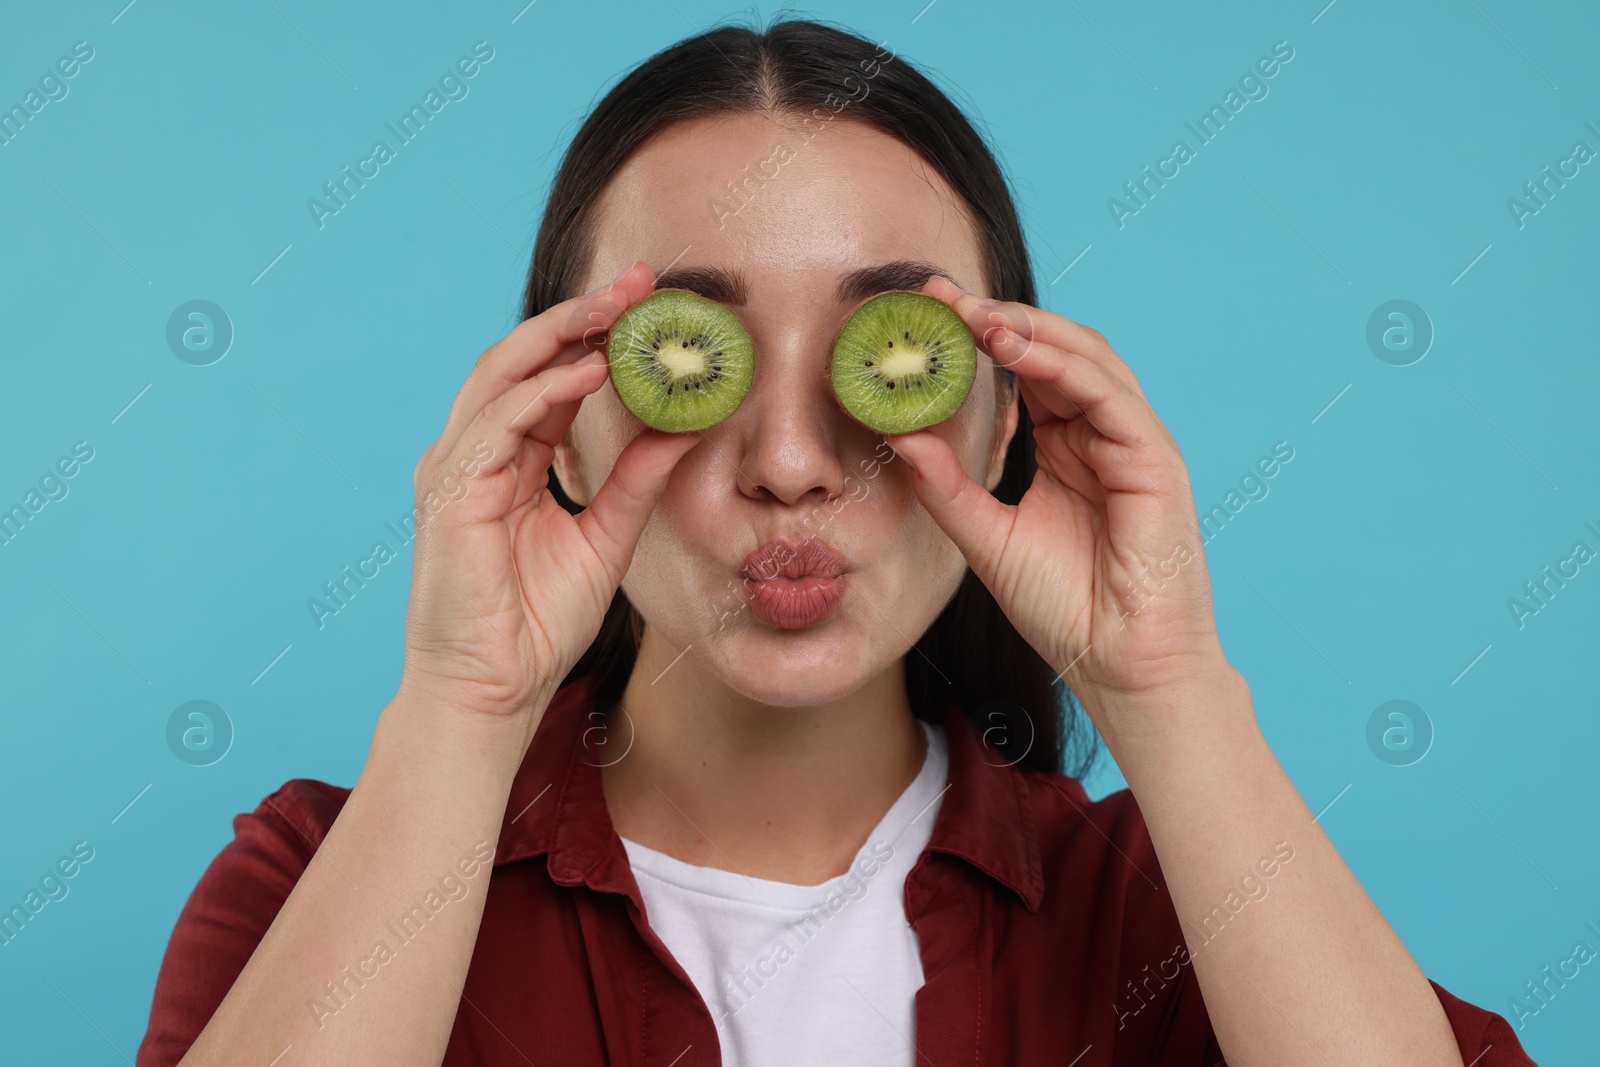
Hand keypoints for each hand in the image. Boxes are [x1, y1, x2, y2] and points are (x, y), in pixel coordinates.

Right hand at [398, 261, 696, 730]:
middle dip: (581, 315)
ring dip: (561, 335)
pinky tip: (588, 372)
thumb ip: (636, 481)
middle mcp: (478, 453)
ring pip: (502, 374)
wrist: (494, 690)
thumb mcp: (606, 538)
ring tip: (619, 309)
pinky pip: (496, 423)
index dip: (598, 337)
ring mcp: (457, 468)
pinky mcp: (450, 493)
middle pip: (523, 359)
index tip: (651, 305)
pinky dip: (542, 391)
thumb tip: (684, 429)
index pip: (551, 378)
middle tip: (637, 282)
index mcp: (510, 460)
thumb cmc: (537, 625)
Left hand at [883, 277, 1232, 739]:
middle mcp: (1100, 436)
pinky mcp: (1155, 461)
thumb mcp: (987, 538)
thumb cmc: (1067, 610)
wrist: (1121, 668)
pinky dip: (1062, 365)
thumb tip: (897, 434)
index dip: (977, 341)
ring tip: (970, 315)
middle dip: (997, 319)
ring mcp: (1132, 444)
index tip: (923, 315)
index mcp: (1066, 449)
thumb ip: (947, 486)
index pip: (1024, 374)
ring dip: (1027, 330)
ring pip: (1085, 360)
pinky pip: (1109, 396)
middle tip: (939, 298)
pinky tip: (1014, 349)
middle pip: (1054, 352)